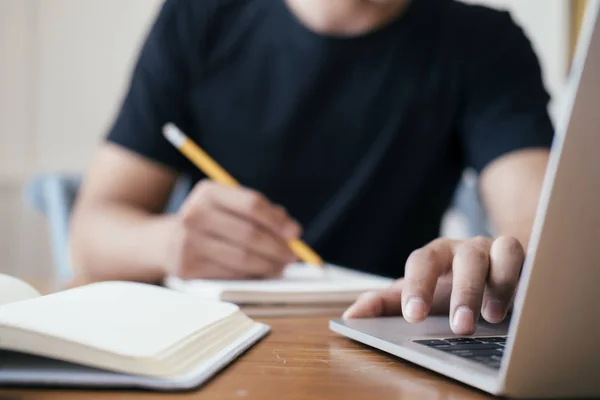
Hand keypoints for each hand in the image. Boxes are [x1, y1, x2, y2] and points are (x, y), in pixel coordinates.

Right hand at [165, 180, 300, 278]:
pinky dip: (251, 275)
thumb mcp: (230, 206)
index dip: (277, 221)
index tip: (295, 233)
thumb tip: (291, 231)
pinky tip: (260, 274)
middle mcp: (195, 214)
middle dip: (277, 247)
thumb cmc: (212, 222)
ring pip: (242, 258)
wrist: (167, 241)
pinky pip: (230, 274)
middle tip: (293, 256)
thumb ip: (262, 212)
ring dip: (268, 265)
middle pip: (249, 234)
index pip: (252, 205)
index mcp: (209, 192)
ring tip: (281, 267)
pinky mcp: (187, 267)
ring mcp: (188, 242)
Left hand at [343, 236, 524, 334]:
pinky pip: (526, 257)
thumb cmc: (447, 286)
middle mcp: (465, 248)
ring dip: (498, 283)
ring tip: (492, 317)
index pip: (422, 262)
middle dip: (462, 292)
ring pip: (502, 250)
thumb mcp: (417, 295)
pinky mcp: (523, 257)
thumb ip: (384, 304)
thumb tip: (350, 315)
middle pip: (464, 258)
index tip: (413, 315)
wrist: (486, 271)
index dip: (417, 286)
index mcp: (435, 255)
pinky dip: (523, 277)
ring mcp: (496, 249)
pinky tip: (519, 305)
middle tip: (459, 326)